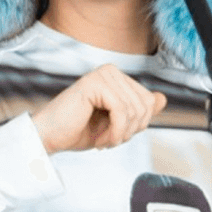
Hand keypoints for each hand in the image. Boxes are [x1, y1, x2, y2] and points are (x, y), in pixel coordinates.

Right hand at [31, 65, 166, 153]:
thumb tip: (163, 98)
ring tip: (103, 140)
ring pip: (135, 109)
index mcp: (117, 78)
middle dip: (130, 130)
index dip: (137, 125)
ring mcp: (103, 74)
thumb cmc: (78, 131)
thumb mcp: (118, 123)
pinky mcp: (94, 83)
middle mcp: (111, 71)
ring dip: (121, 133)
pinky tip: (100, 140)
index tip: (117, 135)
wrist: (48, 138)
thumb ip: (139, 110)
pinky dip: (115, 131)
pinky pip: (122, 111)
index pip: (149, 101)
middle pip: (145, 105)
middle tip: (110, 140)